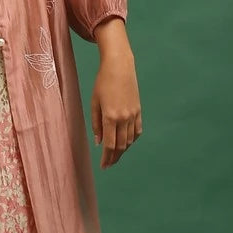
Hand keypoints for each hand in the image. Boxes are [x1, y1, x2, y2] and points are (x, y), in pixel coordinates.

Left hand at [90, 50, 141, 168]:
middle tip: (108, 165)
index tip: (103, 166)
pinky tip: (127, 143)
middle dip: (114, 157)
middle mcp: (124, 118)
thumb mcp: (94, 103)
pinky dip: (132, 139)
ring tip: (115, 156)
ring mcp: (133, 115)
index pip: (110, 145)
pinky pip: (137, 131)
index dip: (107, 158)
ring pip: (130, 140)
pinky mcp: (139, 110)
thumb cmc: (102, 82)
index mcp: (110, 117)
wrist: (120, 67)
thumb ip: (96, 124)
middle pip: (121, 145)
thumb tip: (99, 142)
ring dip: (123, 150)